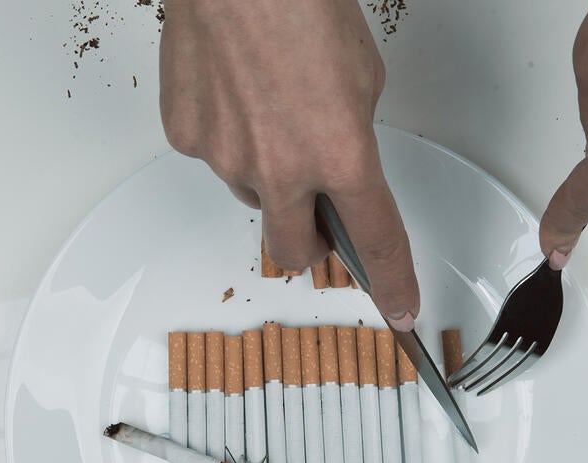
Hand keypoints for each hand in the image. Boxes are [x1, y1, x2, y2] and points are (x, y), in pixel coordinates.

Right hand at [160, 0, 418, 328]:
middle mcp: (281, 169)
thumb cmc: (300, 4)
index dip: (393, 282)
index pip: (376, 241)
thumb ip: (354, 135)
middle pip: (296, 252)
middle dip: (312, 242)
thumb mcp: (362, 76)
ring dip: (269, 176)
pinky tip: (236, 91)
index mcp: (341, 155)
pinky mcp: (187, 138)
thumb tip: (339, 160)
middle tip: (318, 210)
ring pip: (253, 196)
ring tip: (270, 108)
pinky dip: (229, 137)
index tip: (400, 307)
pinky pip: (214, 158)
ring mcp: (227, 158)